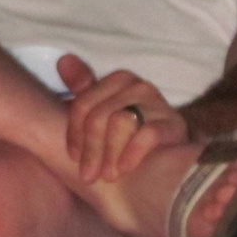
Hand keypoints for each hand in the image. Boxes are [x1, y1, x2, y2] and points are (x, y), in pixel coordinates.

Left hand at [57, 53, 187, 182]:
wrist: (172, 153)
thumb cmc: (129, 133)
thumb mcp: (102, 111)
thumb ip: (82, 88)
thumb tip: (63, 60)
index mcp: (117, 80)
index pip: (83, 104)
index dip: (74, 134)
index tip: (73, 158)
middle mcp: (137, 85)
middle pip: (99, 115)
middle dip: (90, 150)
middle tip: (87, 176)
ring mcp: (157, 102)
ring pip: (119, 122)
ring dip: (109, 155)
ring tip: (106, 176)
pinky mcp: (173, 123)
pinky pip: (148, 134)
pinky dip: (132, 153)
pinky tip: (124, 169)